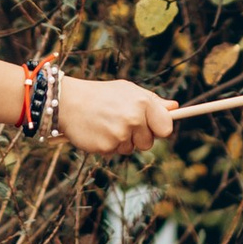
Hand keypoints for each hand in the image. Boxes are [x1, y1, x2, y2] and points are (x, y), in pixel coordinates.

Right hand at [55, 75, 177, 156]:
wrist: (68, 102)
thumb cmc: (101, 94)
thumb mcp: (128, 91)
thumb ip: (152, 101)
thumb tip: (174, 107)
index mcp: (143, 103)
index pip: (166, 127)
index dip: (159, 129)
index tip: (152, 127)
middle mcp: (134, 119)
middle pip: (149, 142)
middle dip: (138, 137)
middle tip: (121, 122)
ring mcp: (120, 134)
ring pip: (131, 149)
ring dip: (121, 141)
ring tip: (106, 125)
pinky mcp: (107, 147)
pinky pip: (115, 152)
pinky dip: (107, 145)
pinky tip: (97, 132)